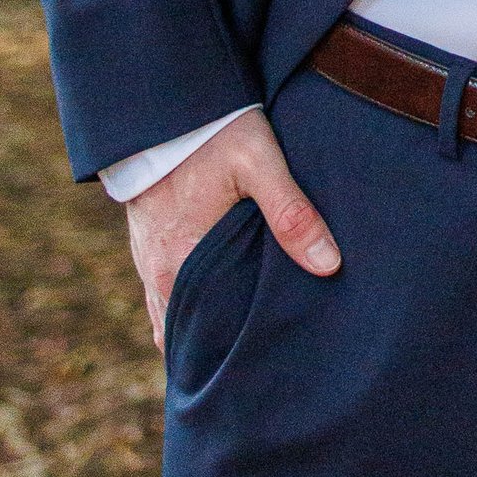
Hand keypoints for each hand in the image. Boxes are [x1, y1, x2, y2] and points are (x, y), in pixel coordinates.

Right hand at [125, 110, 339, 351]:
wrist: (160, 103)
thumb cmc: (211, 132)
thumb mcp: (258, 163)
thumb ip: (292, 214)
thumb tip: (328, 265)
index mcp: (180, 264)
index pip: (203, 335)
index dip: (231, 357)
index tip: (265, 372)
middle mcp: (158, 272)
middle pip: (189, 331)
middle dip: (221, 349)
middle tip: (263, 367)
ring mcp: (148, 260)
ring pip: (174, 315)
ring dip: (204, 328)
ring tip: (243, 347)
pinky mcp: (148, 244)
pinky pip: (164, 294)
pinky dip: (188, 308)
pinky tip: (217, 311)